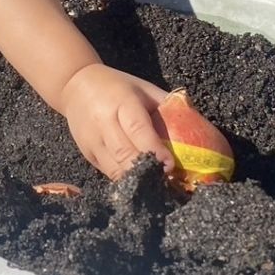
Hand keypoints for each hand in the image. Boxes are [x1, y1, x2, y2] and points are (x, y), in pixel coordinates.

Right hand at [59, 63, 173, 179]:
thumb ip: (167, 104)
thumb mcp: (144, 88)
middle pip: (126, 155)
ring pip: (116, 170)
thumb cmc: (118, 87)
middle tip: (170, 184)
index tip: (169, 165)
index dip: (153, 149)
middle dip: (148, 172)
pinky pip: (109, 174)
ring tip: (159, 189)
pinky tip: (143, 186)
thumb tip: (199, 123)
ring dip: (138, 182)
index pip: (137, 129)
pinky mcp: (87, 155)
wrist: (75, 86)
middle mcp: (104, 123)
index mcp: (121, 102)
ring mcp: (92, 141)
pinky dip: (127, 182)